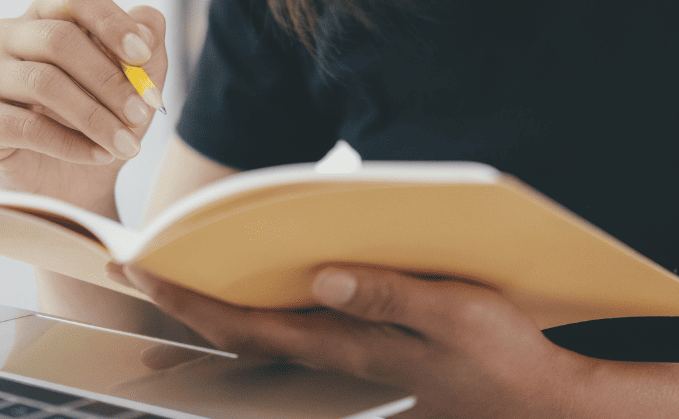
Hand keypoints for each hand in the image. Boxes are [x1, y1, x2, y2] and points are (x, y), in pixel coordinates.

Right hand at [0, 0, 167, 209]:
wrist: (77, 182)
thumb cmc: (105, 118)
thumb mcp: (137, 82)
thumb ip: (147, 47)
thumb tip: (146, 25)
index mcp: (47, 14)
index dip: (112, 22)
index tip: (143, 55)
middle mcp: (8, 36)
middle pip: (59, 39)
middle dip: (109, 80)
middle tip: (143, 113)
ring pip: (44, 83)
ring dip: (96, 117)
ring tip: (129, 144)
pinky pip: (25, 126)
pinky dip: (71, 144)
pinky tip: (100, 155)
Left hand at [107, 264, 592, 418]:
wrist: (541, 407)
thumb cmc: (505, 360)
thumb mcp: (458, 314)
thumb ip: (391, 296)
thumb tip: (322, 277)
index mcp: (350, 347)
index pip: (251, 326)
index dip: (193, 301)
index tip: (145, 272)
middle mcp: (339, 363)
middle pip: (243, 339)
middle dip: (186, 310)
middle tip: (138, 280)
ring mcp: (352, 369)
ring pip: (266, 347)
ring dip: (217, 324)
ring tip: (177, 301)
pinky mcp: (371, 365)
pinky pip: (299, 347)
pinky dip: (262, 331)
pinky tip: (260, 315)